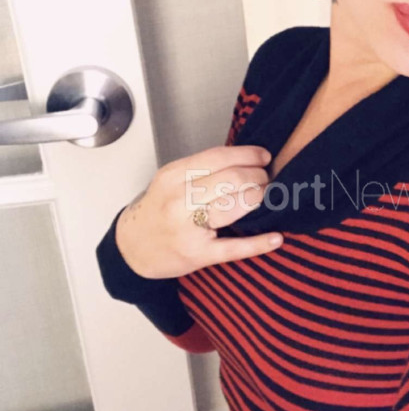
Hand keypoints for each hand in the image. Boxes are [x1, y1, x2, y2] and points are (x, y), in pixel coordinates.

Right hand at [115, 145, 281, 277]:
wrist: (130, 247)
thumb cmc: (156, 211)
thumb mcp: (170, 181)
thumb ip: (200, 170)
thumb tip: (244, 160)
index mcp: (173, 177)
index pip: (218, 158)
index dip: (248, 155)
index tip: (264, 157)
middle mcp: (179, 200)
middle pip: (232, 180)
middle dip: (258, 177)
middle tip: (268, 179)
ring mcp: (188, 228)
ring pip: (235, 206)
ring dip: (260, 198)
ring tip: (269, 197)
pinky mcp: (198, 254)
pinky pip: (234, 248)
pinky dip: (259, 243)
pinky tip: (276, 237)